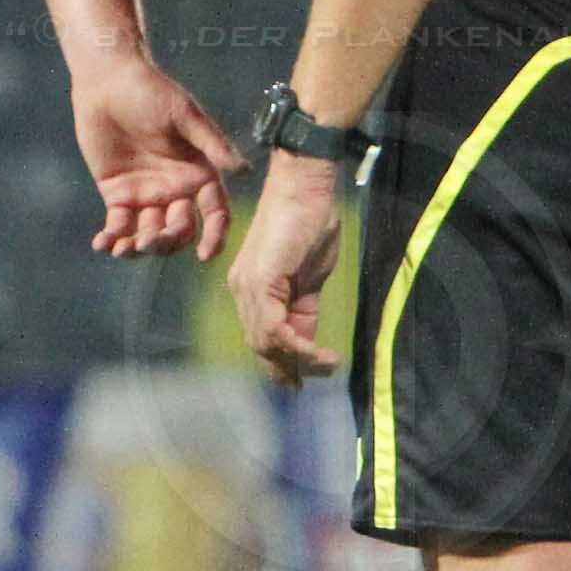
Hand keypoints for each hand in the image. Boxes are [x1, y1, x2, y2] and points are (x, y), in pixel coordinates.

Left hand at [75, 48, 241, 260]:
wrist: (108, 81)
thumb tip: (244, 169)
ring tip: (122, 249)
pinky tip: (102, 244)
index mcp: (199, 174)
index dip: (215, 236)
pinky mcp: (117, 195)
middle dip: (166, 242)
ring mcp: (147, 195)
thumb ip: (212, 143)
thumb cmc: (151, 92)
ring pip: (148, 234)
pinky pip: (118, 225)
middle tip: (148, 241)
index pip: (215, 213)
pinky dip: (111, 239)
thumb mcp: (184, 115)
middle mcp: (177, 190)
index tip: (205, 255)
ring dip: (138, 248)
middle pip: (179, 230)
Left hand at [229, 154, 344, 380]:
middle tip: (315, 380)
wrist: (304, 188)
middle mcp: (243, 290)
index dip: (281, 363)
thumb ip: (302, 309)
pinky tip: (318, 354)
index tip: (300, 383)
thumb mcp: (309, 277)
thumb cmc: (310, 224)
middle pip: (261, 345)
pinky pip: (275, 328)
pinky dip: (298, 347)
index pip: (262, 336)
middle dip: (288, 369)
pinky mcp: (261, 281)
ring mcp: (249, 286)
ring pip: (266, 342)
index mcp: (252, 288)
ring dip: (299, 361)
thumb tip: (307, 343)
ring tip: (327, 365)